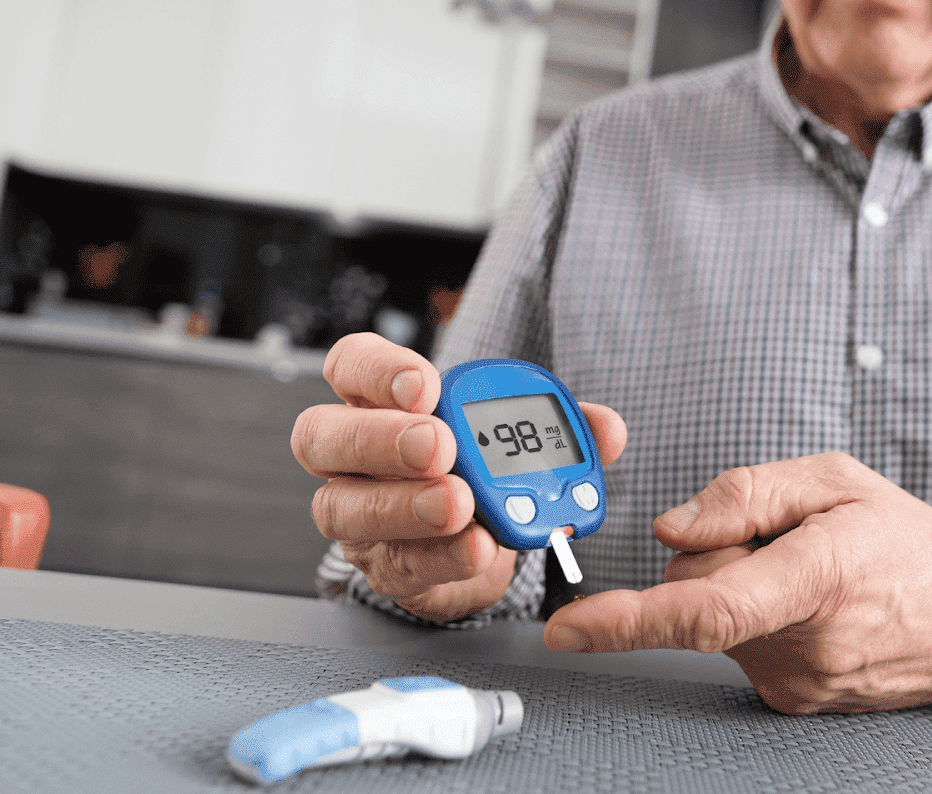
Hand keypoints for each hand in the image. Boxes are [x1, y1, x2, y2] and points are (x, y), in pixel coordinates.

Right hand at [292, 333, 627, 621]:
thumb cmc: (481, 472)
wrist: (475, 546)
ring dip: (405, 506)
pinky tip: (479, 548)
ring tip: (459, 505)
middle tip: (440, 447)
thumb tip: (608, 427)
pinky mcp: (381, 567)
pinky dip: (444, 556)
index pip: (351, 364)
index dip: (380, 371)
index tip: (426, 386)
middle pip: (323, 436)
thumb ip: (561, 428)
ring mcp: (355, 513)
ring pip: (343, 507)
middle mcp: (351, 455)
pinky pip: (398, 562)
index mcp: (382, 402)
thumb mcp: (521, 440)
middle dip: (382, 439)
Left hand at [542, 452, 931, 713]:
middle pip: (696, 592)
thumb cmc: (907, 542)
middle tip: (784, 538)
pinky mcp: (790, 698)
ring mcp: (795, 681)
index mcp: (814, 578)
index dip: (627, 620)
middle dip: (716, 555)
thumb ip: (747, 493)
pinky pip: (737, 645)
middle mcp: (800, 644)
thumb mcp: (837, 480)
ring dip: (741, 588)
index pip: (705, 608)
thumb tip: (672, 528)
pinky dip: (757, 617)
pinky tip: (810, 605)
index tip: (569, 629)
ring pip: (714, 621)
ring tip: (810, 574)